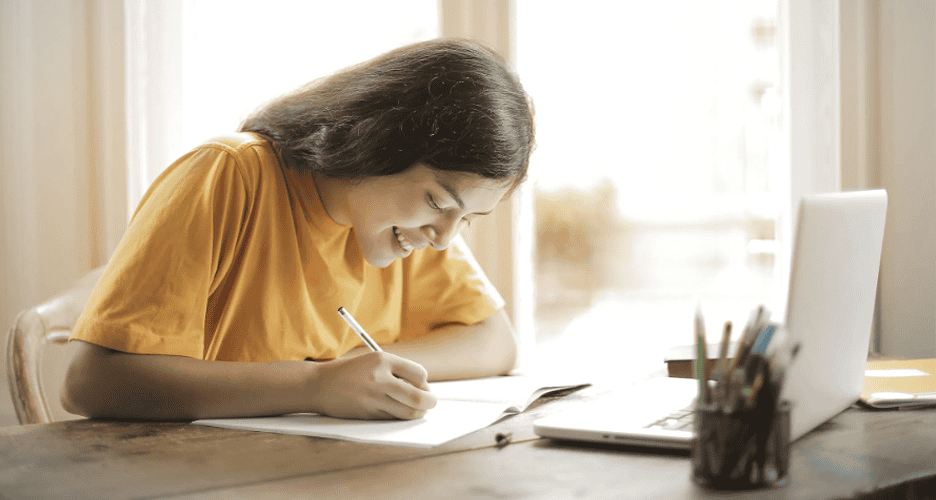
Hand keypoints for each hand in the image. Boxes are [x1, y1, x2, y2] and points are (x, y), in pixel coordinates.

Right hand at [306, 351, 436, 419]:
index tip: (422, 385)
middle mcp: (379, 378)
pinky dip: (401, 416)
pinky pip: (393, 418)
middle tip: (431, 402)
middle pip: (418, 396)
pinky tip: (398, 411)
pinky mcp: (368, 413)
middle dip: (430, 402)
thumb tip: (424, 388)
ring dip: (419, 412)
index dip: (424, 382)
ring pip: (408, 411)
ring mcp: (373, 397)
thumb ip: (397, 371)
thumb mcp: (373, 361)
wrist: (319, 385)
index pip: (419, 373)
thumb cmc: (351, 372)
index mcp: (382, 359)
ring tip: (418, 409)